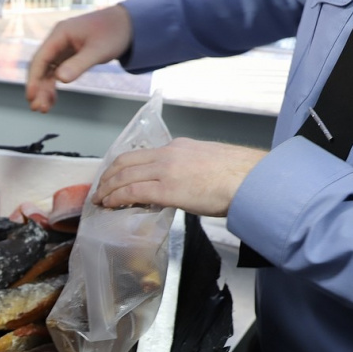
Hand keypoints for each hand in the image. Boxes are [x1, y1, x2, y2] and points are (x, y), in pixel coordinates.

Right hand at [26, 6, 132, 112]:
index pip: (41, 58)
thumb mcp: (98, 50)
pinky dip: (53, 86)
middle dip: (38, 87)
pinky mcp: (69, 55)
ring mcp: (62, 48)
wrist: (127, 24)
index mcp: (60, 34)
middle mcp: (58, 40)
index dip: (34, 79)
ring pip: (47, 71)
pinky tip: (52, 99)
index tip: (31, 96)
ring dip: (44, 89)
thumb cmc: (114, 32)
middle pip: (41, 66)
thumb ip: (79, 65)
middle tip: (38, 108)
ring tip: (44, 108)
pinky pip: (56, 72)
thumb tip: (60, 80)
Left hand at [93, 138, 267, 216]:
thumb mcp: (207, 163)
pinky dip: (117, 197)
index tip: (113, 176)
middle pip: (125, 162)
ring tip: (100, 200)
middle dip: (108, 176)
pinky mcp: (168, 189)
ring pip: (124, 176)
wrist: (253, 179)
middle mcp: (168, 154)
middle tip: (99, 189)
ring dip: (107, 189)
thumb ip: (187, 170)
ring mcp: (166, 171)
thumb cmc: (238, 176)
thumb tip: (181, 184)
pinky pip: (133, 192)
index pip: (140, 154)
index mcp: (178, 147)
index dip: (121, 166)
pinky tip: (110, 204)